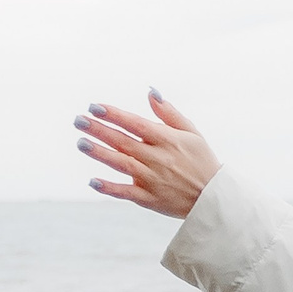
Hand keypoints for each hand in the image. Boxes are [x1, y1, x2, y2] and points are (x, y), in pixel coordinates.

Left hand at [74, 90, 220, 217]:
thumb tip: (150, 92)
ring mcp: (152, 180)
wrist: (214, 199)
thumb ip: (169, 113)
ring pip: (121, 164)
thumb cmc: (203, 162)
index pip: (135, 123)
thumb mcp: (192, 133)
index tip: (94, 107)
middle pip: (123, 141)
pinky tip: (93, 182)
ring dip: (99, 153)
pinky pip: (126, 193)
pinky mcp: (150, 199)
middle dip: (99, 130)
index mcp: (167, 140)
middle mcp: (158, 159)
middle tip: (78, 120)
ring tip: (81, 143)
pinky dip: (109, 188)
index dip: (114, 115)